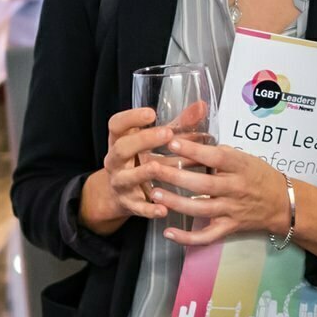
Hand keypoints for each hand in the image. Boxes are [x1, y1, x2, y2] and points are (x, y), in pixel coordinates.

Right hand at [78, 107, 177, 234]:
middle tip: (166, 133)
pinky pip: (138, 207)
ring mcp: (121, 183)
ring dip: (142, 173)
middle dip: (142, 140)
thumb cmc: (140, 161)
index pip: (117, 125)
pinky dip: (150, 209)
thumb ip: (176, 124)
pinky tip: (163, 208)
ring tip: (157, 167)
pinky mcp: (129, 204)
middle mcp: (116, 161)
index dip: (131, 117)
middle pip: (121, 148)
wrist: (119, 194)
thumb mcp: (152, 142)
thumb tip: (201, 107)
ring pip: (126, 178)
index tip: (152, 113)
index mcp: (120, 141)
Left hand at [151, 138, 290, 246]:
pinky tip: (168, 232)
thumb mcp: (243, 158)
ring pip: (201, 209)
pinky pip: (206, 236)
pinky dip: (186, 238)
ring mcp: (232, 211)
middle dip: (176, 177)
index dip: (194, 150)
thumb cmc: (258, 175)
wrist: (282, 203)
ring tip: (155, 194)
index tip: (171, 142)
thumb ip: (217, 154)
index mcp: (241, 167)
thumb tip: (185, 147)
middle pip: (204, 184)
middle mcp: (236, 189)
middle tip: (153, 169)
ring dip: (177, 203)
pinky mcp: (229, 228)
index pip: (216, 157)